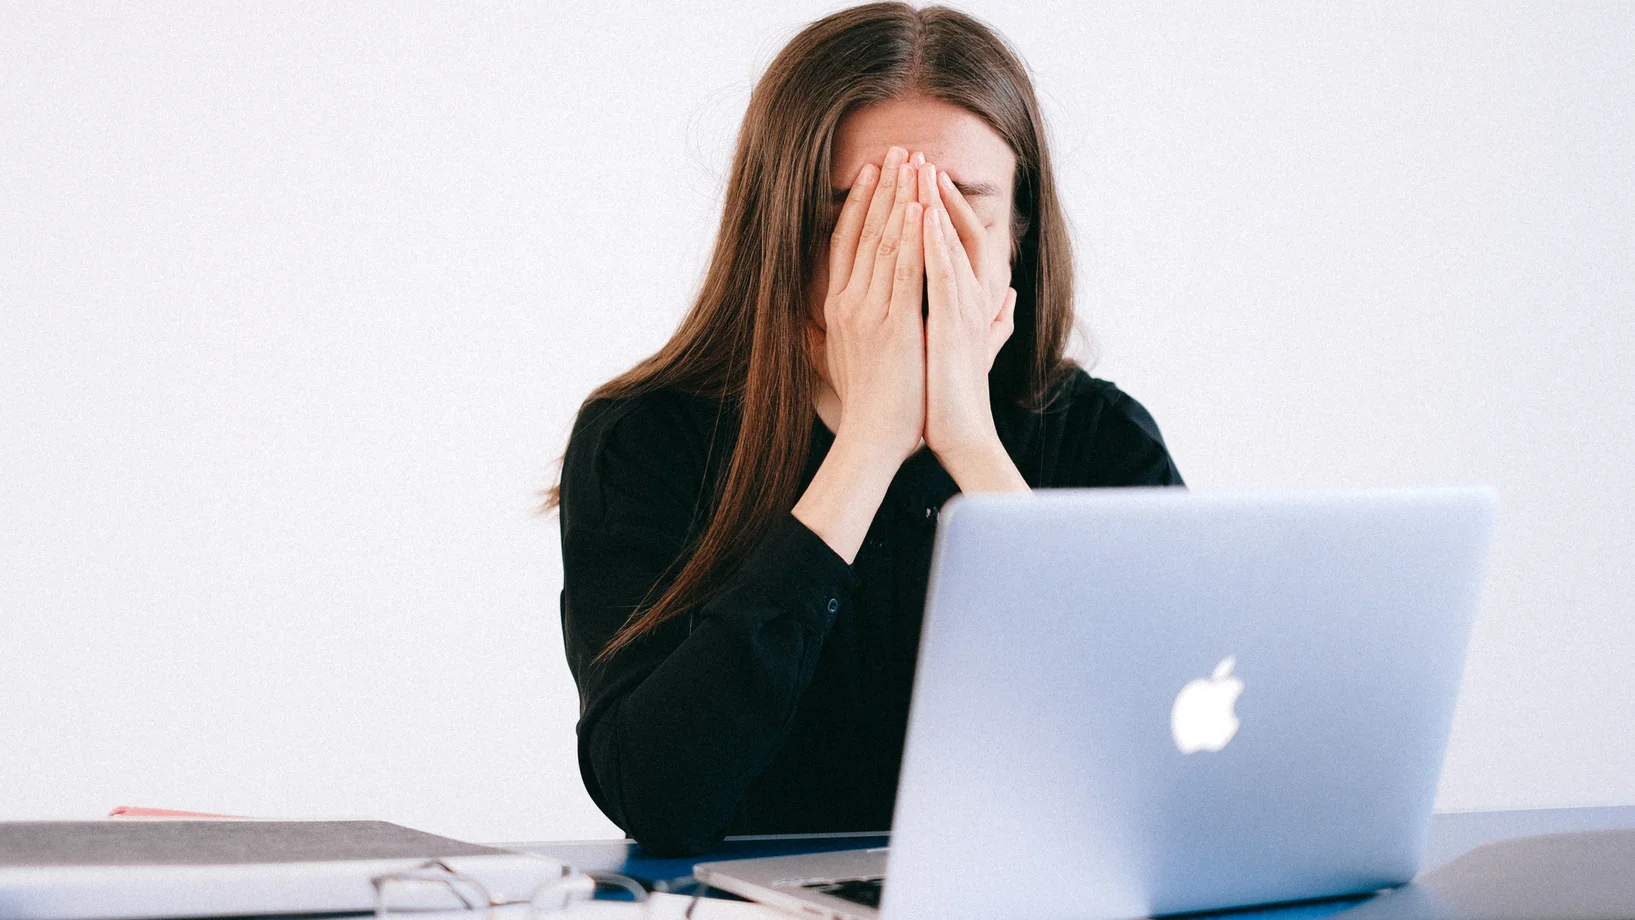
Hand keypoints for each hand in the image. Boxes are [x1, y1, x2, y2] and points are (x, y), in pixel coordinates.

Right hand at [815, 145, 927, 466]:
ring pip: (884, 243)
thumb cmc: (867, 405)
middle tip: (898, 149)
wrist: (873, 438)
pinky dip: (911, 237)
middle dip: (883, 188)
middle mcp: (848, 303)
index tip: (874, 171)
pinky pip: (903, 271)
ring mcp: (869, 312)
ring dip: (900, 198)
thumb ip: (838, 333)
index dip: (860, 203)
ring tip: (913, 162)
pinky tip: (920, 207)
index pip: (846, 242)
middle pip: (864, 232)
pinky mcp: (894, 325)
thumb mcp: (844, 360)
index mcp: (838, 308)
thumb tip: (823, 321)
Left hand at [917, 161, 1017, 465]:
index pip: (959, 241)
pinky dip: (932, 242)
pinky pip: (941, 274)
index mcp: (972, 301)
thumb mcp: (972, 348)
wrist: (961, 436)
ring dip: (934, 204)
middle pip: (954, 231)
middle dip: (934, 193)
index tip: (920, 178)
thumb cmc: (956, 397)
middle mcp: (973, 299)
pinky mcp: (952, 325)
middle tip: (916, 155)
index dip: (942, 208)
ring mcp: (964, 310)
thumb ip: (994, 322)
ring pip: (949, 244)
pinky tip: (920, 215)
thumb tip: (1011, 300)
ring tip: (918, 168)